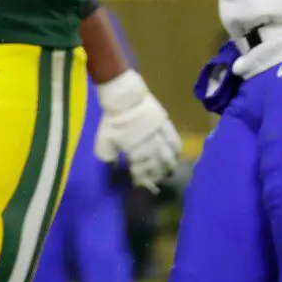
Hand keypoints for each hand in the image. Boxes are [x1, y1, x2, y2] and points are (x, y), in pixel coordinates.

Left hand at [94, 71, 181, 192]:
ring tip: (169, 171)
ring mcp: (160, 136)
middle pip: (158, 166)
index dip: (141, 180)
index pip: (141, 171)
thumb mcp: (104, 140)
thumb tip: (113, 167)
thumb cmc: (112, 120)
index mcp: (135, 152)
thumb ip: (108, 156)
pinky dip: (177, 150)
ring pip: (169, 156)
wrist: (124, 98)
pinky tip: (177, 154)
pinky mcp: (166, 125)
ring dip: (169, 165)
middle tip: (156, 179)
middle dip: (157, 175)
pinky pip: (175, 140)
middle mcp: (150, 147)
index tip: (139, 184)